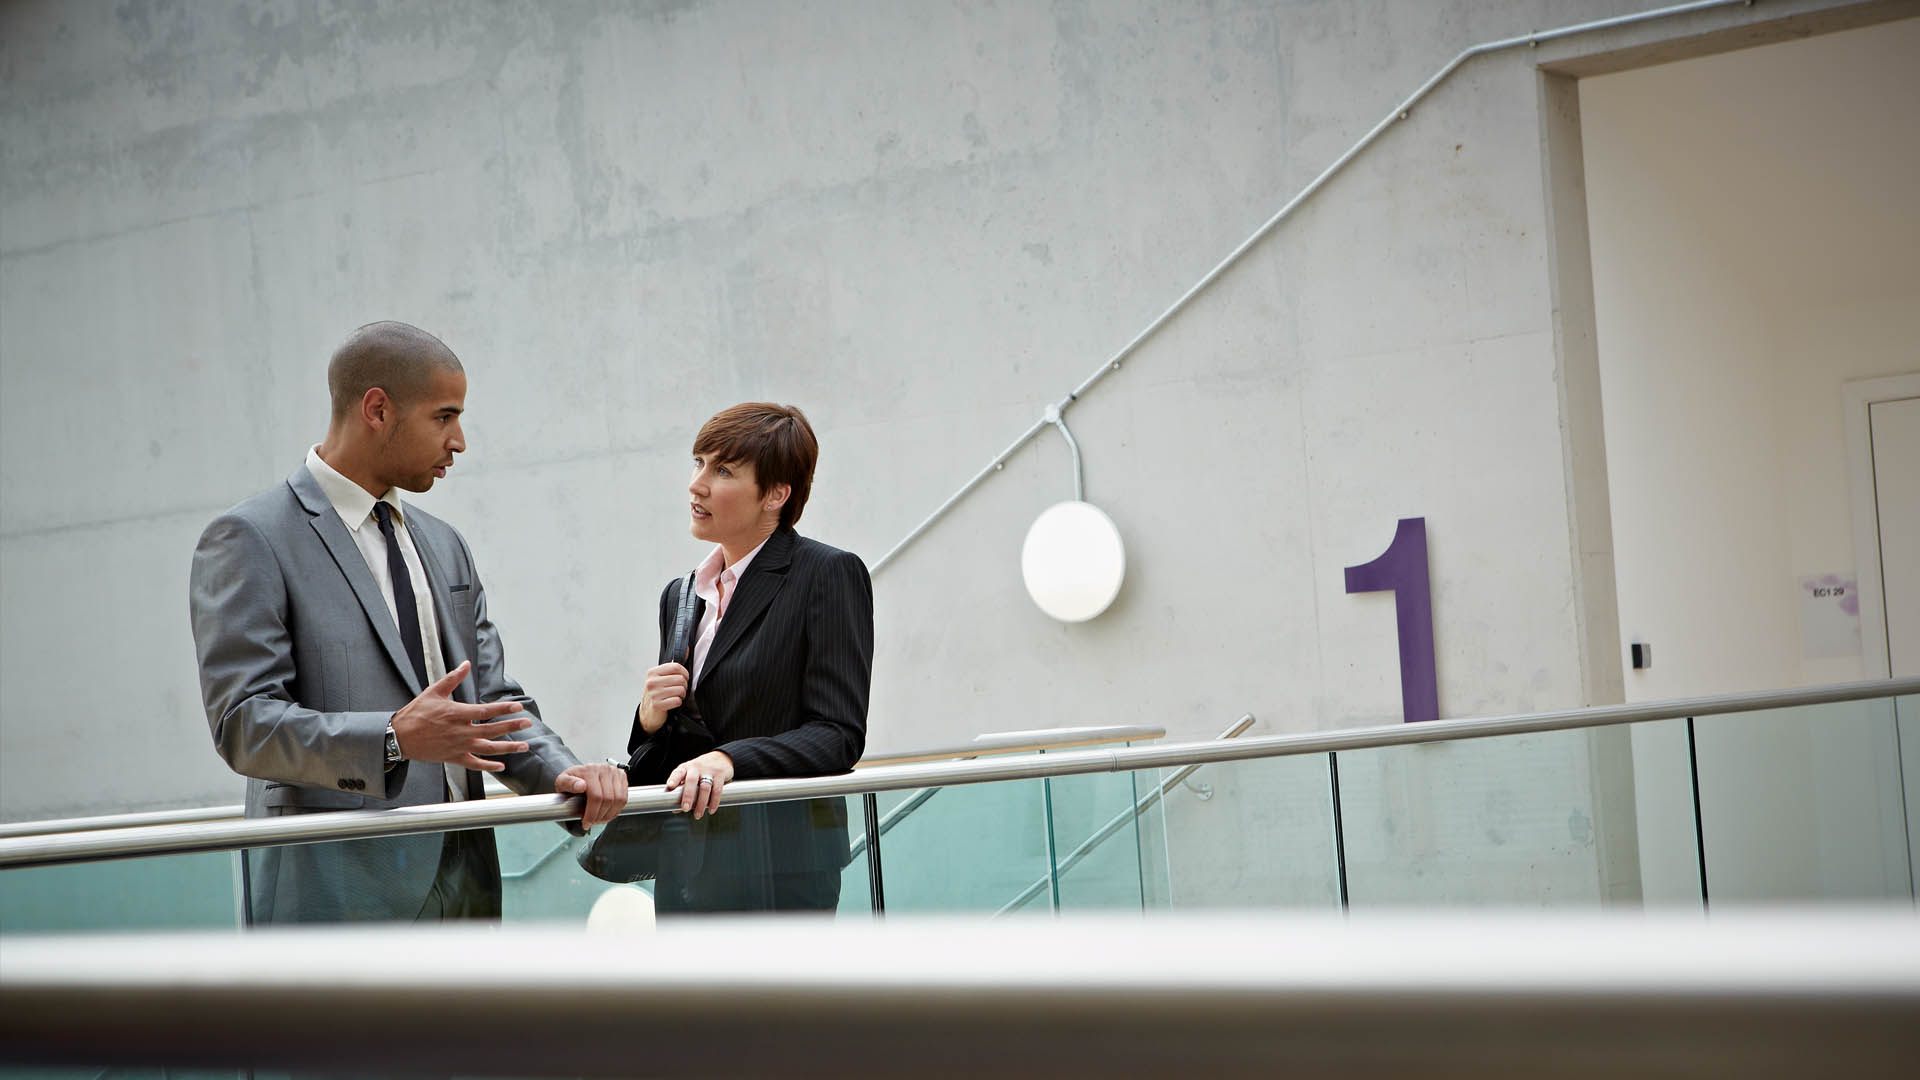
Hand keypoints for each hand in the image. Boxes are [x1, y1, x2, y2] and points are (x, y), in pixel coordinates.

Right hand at [389, 660, 532, 771]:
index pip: (486, 711)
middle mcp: (460, 731)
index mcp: (456, 713)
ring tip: (524, 746)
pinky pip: (474, 764)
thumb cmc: (415, 713)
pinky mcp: (453, 758)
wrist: (399, 737)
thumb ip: (452, 678)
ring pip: (488, 749)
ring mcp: (458, 746)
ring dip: (507, 748)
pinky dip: (488, 766)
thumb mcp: (434, 691)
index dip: (503, 709)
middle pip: (492, 730)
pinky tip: (501, 766)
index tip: (518, 708)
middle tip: (528, 724)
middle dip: (512, 727)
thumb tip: (465, 664)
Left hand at [555, 763, 628, 828]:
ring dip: (610, 814)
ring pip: (619, 799)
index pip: (596, 796)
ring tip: (601, 819)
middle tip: (593, 823)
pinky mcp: (621, 776)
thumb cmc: (571, 780)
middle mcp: (604, 769)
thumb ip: (568, 784)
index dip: (592, 813)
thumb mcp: (562, 782)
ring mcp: (614, 772)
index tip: (586, 823)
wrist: (580, 774)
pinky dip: (617, 809)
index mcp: (589, 770)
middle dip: (600, 816)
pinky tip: (609, 813)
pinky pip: (624, 797)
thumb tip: (580, 786)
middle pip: (608, 799)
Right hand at [635, 662, 689, 734]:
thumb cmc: (656, 693)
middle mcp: (651, 682)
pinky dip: (678, 702)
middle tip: (679, 689)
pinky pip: (677, 701)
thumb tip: (687, 649)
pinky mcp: (657, 705)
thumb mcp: (660, 677)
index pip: (676, 666)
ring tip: (675, 696)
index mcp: (652, 672)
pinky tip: (672, 702)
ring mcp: (653, 694)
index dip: (685, 673)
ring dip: (682, 695)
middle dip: (684, 686)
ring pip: (680, 690)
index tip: (684, 678)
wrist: (647, 712)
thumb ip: (673, 666)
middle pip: (680, 679)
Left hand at [665, 751, 734, 819]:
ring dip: (701, 803)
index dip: (674, 779)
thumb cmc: (701, 770)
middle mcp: (696, 767)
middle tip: (685, 808)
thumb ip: (682, 790)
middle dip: (688, 796)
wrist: (721, 758)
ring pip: (705, 788)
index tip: (670, 786)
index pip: (678, 772)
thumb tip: (675, 809)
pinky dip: (714, 802)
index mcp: (686, 767)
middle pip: (691, 781)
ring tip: (698, 815)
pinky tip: (711, 810)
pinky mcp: (720, 774)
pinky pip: (717, 789)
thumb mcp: (690, 775)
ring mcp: (709, 770)